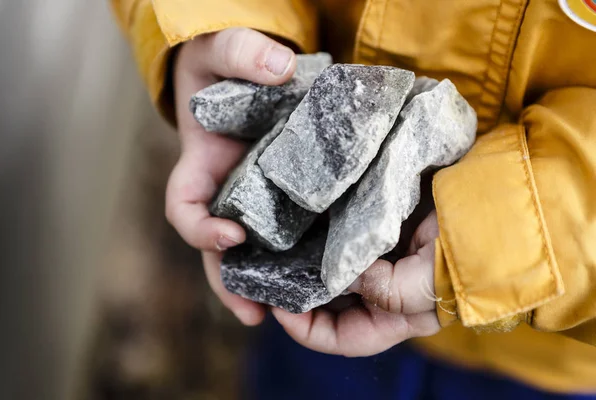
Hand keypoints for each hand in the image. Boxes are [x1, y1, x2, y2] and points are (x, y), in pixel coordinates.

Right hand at [167, 28, 296, 324]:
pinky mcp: (289, 197)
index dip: (199, 228)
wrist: (249, 69)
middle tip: (253, 314)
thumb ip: (240, 52)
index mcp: (200, 166)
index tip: (230, 235)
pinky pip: (291, 231)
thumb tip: (279, 71)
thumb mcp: (221, 48)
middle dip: (230, 283)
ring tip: (293, 313)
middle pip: (217, 249)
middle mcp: (225, 192)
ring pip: (254, 252)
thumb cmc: (223, 63)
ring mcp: (256, 199)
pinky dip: (301, 256)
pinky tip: (327, 274)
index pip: (185, 206)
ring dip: (267, 284)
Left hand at [272, 211, 441, 355]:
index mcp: (392, 321)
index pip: (340, 338)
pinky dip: (323, 242)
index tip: (279, 305)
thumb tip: (331, 276)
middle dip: (300, 296)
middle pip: (329, 307)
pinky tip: (306, 231)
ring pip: (332, 274)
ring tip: (283, 254)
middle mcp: (381, 296)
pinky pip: (342, 245)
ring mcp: (377, 265)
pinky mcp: (376, 236)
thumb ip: (373, 288)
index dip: (306, 328)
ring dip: (309, 267)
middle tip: (272, 277)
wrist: (485, 216)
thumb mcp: (414, 290)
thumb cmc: (458, 263)